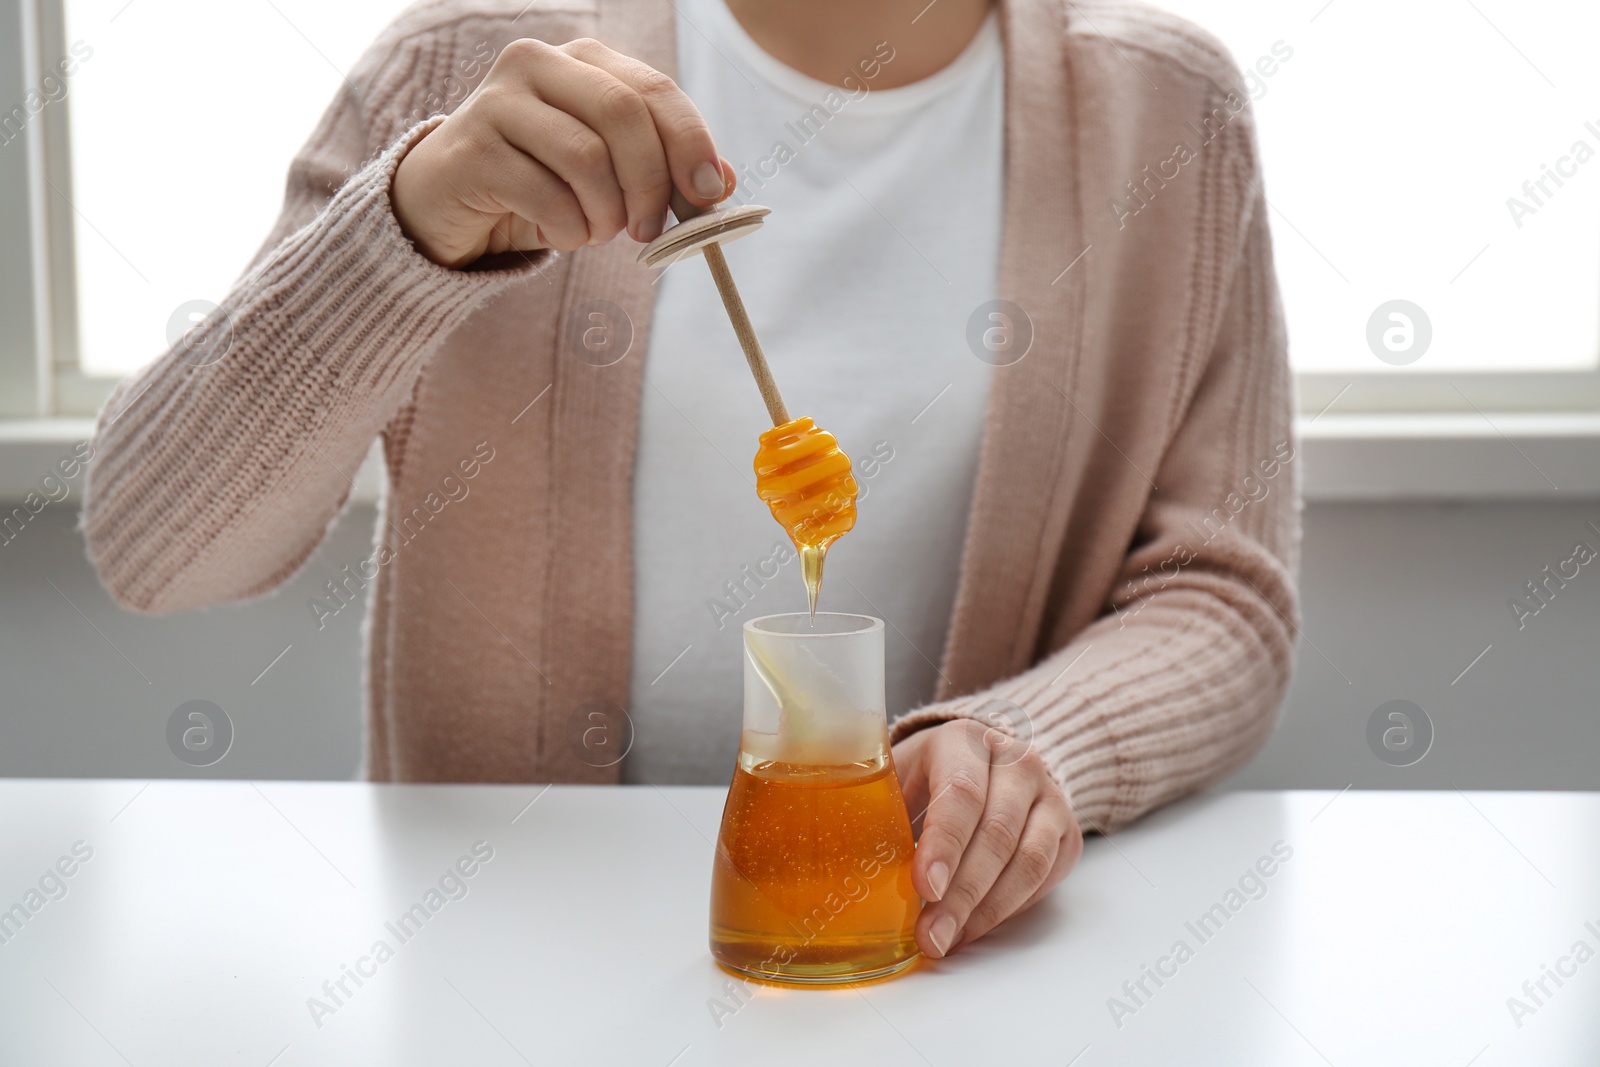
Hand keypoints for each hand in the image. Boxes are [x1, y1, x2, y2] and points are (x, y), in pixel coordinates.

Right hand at [391, 37, 736, 266]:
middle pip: (623, 115)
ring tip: (598, 233)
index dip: (691, 143)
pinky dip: (569, 231)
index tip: (707, 195)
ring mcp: (497, 101)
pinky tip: (563, 236)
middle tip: (650, 231)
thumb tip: (724, 183)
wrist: (449, 204)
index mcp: (582, 60)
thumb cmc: (541, 184)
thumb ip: (666, 171)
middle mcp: (537, 64)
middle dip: (651, 183)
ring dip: (606, 214)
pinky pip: (546, 196)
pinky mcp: (472, 149)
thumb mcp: (612, 176)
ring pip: (586, 157)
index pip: (654, 90)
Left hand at [892, 718, 1081, 957]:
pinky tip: (971, 927)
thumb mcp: (899, 776)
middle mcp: (1018, 762)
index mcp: (966, 741)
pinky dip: (1007, 910)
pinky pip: (1044, 879)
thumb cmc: (929, 776)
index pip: (962, 793)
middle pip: (997, 834)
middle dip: (962, 894)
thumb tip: (847, 871)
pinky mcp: (1067, 832)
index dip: (944, 845)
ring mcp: (1051, 796)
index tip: (924, 888)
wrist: (987, 763)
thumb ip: (880, 812)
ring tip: (947, 939)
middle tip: (931, 936)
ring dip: (986, 910)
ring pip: (1029, 861)